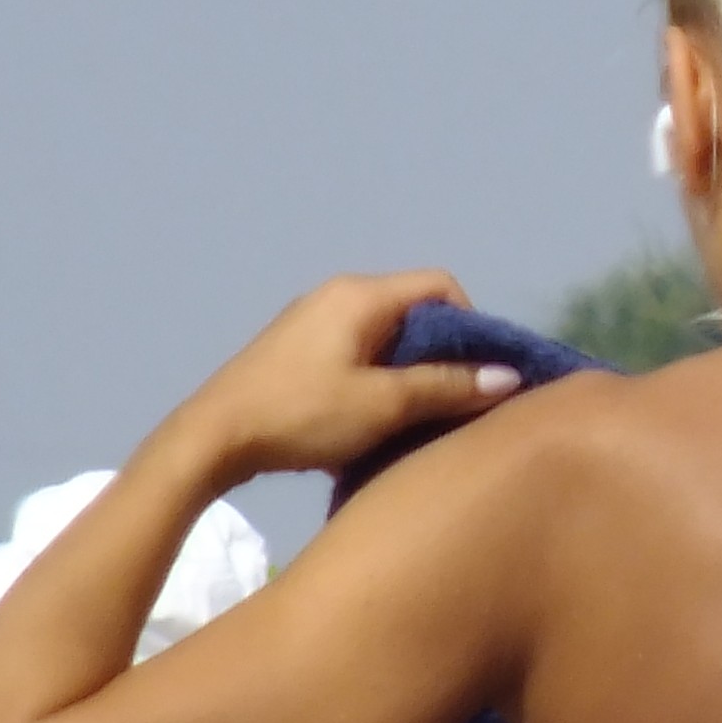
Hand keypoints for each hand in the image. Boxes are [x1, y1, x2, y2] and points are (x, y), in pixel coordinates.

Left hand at [182, 272, 525, 478]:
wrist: (213, 437)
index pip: (441, 286)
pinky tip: (374, 420)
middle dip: (443, 354)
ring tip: (417, 417)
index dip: (473, 325)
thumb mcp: (382, 404)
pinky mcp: (296, 350)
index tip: (480, 374)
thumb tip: (508, 376)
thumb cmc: (301, 415)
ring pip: (384, 336)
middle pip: (413, 311)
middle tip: (455, 401)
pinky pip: (356, 352)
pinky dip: (377, 378)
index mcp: (361, 295)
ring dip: (409, 372)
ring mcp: (312, 321)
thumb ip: (446, 387)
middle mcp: (337, 295)